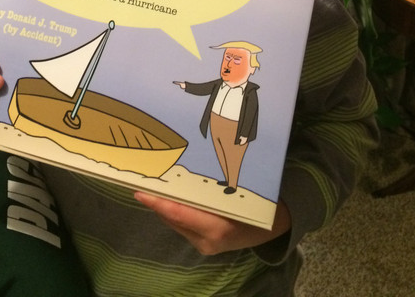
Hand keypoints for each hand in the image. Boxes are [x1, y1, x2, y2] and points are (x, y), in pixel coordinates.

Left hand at [133, 193, 290, 254]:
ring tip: (149, 185)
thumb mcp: (237, 191)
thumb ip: (210, 187)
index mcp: (217, 227)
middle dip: (156, 200)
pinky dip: (173, 211)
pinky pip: (182, 225)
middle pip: (172, 218)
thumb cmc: (258, 202)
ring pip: (175, 222)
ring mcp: (204, 245)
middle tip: (140, 181)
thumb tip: (183, 169)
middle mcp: (207, 240)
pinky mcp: (203, 244)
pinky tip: (167, 196)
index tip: (139, 190)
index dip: (157, 202)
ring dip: (163, 205)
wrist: (274, 227)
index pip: (178, 214)